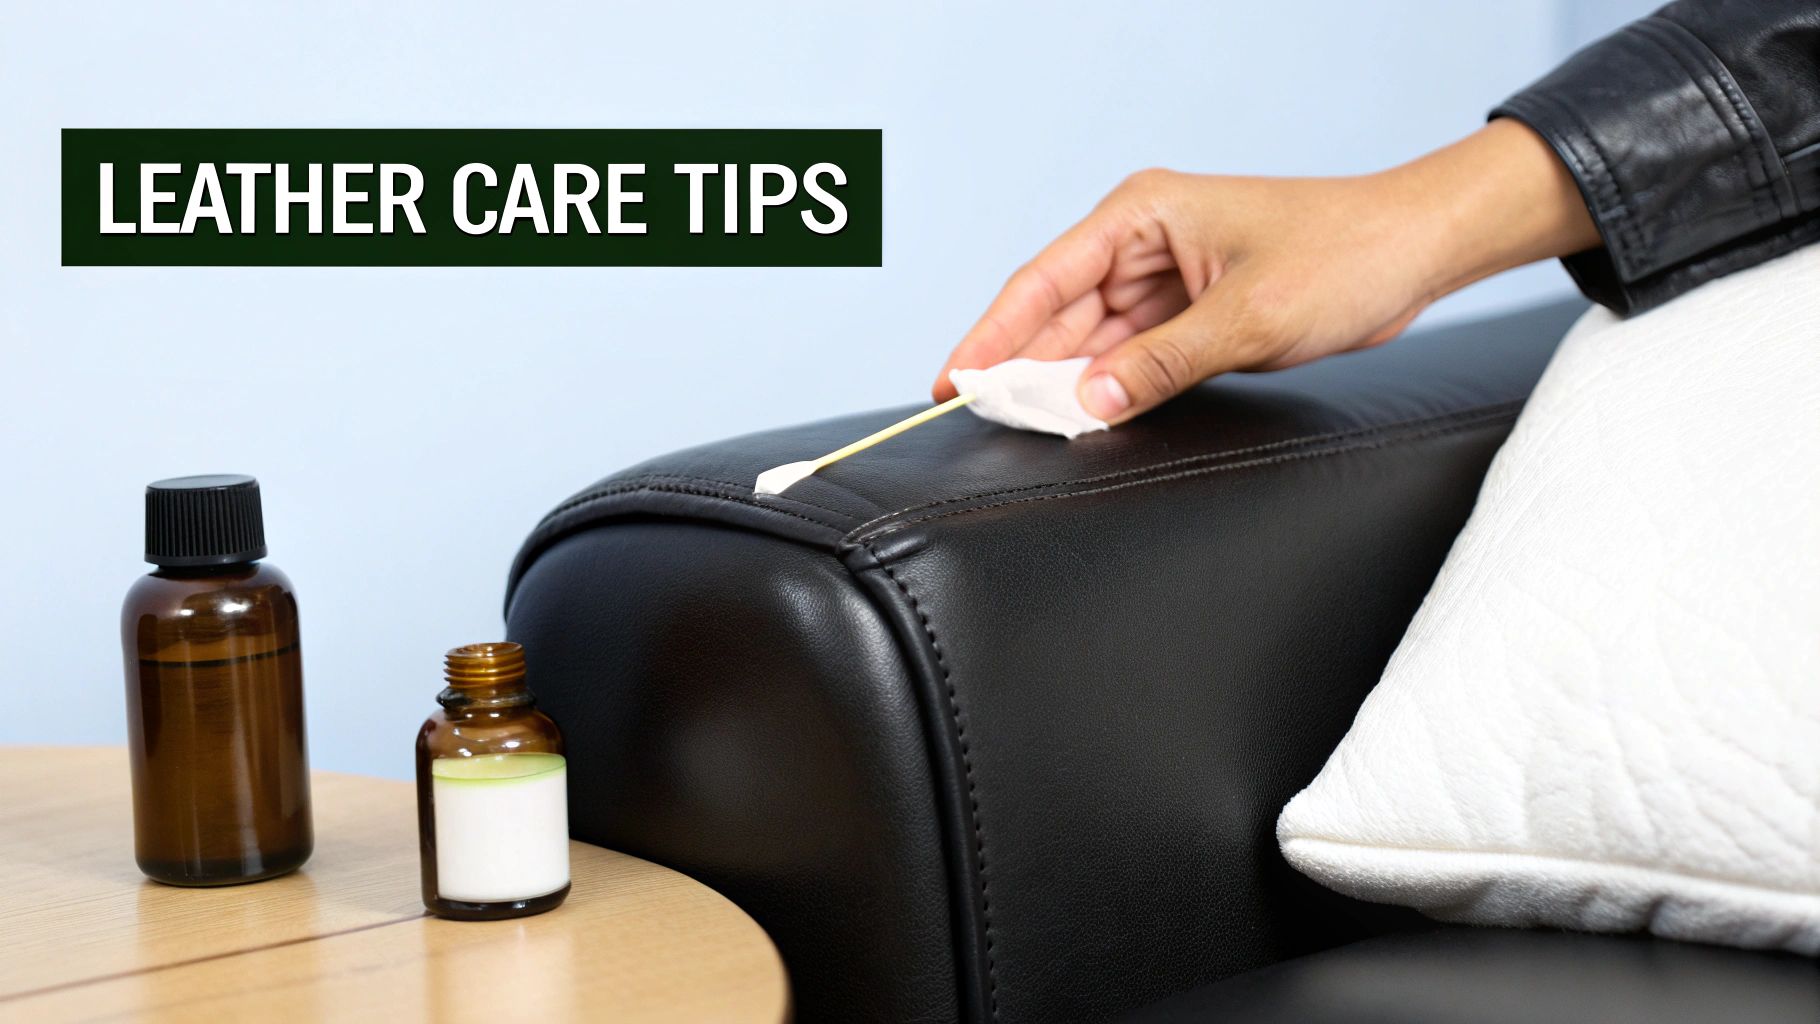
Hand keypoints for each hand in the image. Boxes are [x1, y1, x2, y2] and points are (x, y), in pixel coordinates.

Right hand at [933, 118, 1599, 422]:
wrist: (1418, 252)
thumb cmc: (1345, 254)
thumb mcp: (1248, 317)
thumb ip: (1163, 364)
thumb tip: (1091, 403)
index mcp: (1142, 214)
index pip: (1043, 281)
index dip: (991, 336)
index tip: (953, 383)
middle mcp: (1143, 242)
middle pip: (1058, 314)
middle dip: (1021, 367)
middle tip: (981, 423)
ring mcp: (1166, 279)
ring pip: (1091, 341)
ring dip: (1065, 383)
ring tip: (1025, 430)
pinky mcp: (1191, 313)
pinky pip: (1131, 356)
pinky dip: (1110, 388)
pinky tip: (1084, 419)